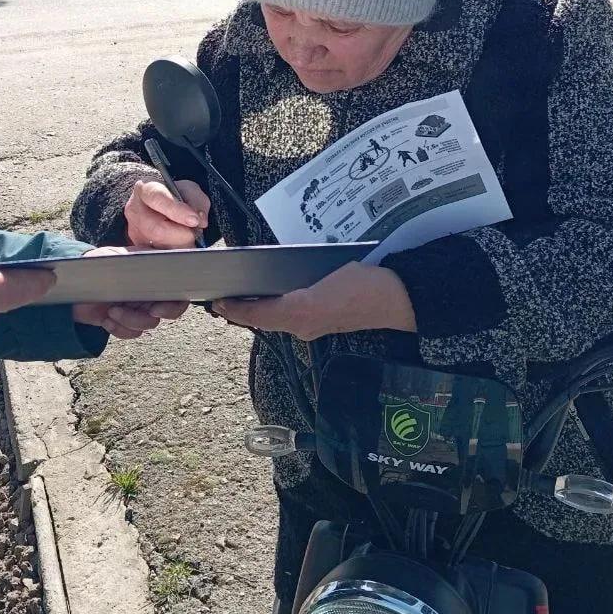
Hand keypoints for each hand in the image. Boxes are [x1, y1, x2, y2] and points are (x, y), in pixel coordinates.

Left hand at [72, 246, 189, 338]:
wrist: (75, 282)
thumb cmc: (96, 263)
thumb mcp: (113, 257)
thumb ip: (132, 261)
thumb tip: (149, 267)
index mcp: (155, 272)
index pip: (178, 289)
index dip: (174, 304)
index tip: (155, 308)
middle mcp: (152, 291)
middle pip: (169, 312)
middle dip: (147, 317)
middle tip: (127, 314)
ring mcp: (141, 307)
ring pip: (149, 324)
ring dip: (129, 321)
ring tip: (111, 311)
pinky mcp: (127, 321)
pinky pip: (132, 333)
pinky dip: (120, 330)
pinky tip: (107, 320)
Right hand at [124, 179, 209, 248]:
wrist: (159, 205)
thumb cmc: (174, 196)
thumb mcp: (189, 190)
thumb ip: (197, 202)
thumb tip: (200, 221)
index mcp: (146, 189)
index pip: (158, 199)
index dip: (177, 211)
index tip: (194, 220)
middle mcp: (135, 210)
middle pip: (157, 230)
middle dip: (182, 234)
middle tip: (194, 231)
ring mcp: (134, 231)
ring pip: (160, 247)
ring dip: (180, 244)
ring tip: (186, 235)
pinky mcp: (139, 247)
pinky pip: (160, 255)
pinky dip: (175, 251)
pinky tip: (179, 243)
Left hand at [212, 262, 415, 340]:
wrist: (395, 297)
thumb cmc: (362, 288)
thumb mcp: (321, 290)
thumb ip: (294, 299)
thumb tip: (268, 301)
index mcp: (299, 314)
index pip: (257, 315)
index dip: (235, 310)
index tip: (217, 303)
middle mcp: (302, 325)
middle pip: (263, 320)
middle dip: (242, 311)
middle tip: (222, 300)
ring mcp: (312, 325)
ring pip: (275, 319)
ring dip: (257, 311)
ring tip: (240, 299)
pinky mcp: (322, 320)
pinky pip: (289, 317)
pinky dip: (274, 310)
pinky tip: (270, 299)